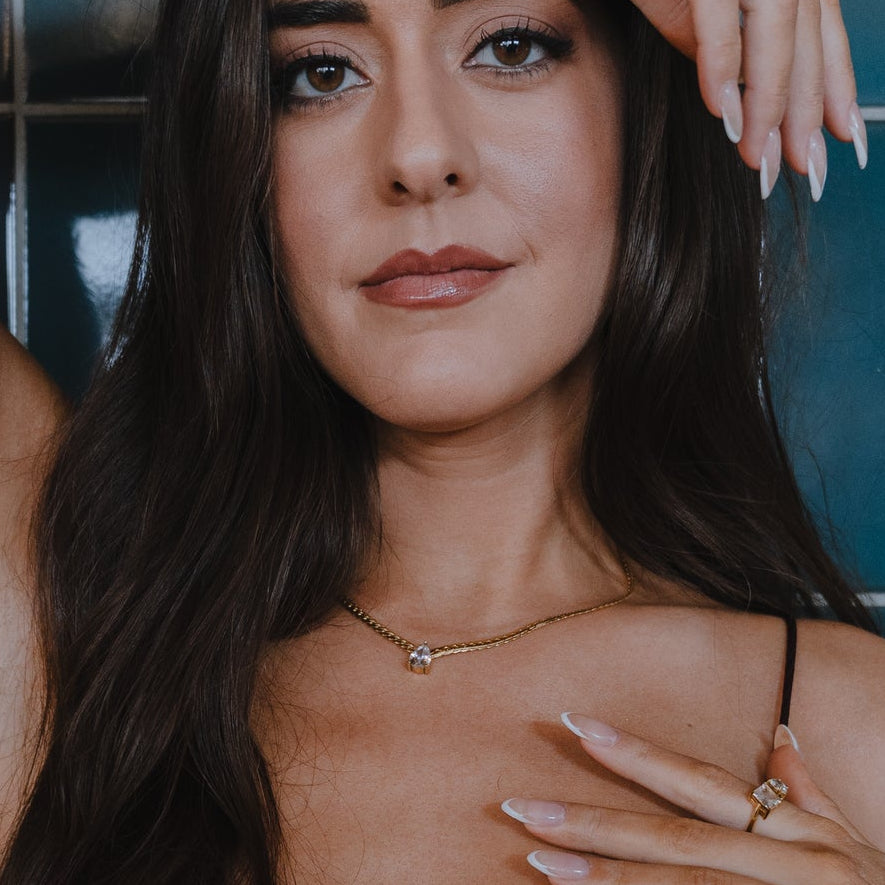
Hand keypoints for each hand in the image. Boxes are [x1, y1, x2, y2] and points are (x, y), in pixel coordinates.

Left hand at [501, 713, 884, 881]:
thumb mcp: (854, 846)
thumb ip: (810, 795)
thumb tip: (781, 736)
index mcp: (799, 834)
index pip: (701, 783)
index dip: (638, 753)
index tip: (577, 726)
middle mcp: (788, 867)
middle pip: (675, 837)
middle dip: (594, 821)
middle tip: (522, 806)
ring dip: (603, 877)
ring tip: (539, 858)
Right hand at [631, 0, 868, 199]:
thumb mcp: (693, 4)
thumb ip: (716, 44)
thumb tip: (732, 99)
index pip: (823, 36)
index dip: (837, 89)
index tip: (841, 139)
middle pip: (805, 45)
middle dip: (805, 115)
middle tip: (800, 168)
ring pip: (774, 37)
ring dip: (765, 105)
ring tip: (756, 155)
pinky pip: (718, 20)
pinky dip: (721, 68)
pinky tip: (720, 113)